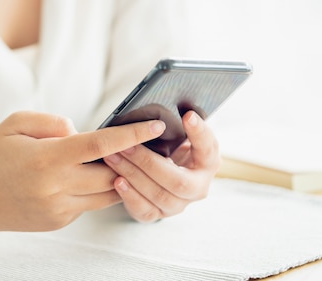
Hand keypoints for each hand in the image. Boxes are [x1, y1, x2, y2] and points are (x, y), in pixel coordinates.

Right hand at [0, 111, 165, 232]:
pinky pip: (89, 204)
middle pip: (112, 174)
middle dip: (128, 159)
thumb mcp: (16, 123)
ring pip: (107, 193)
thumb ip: (53, 122)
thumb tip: (82, 132)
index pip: (100, 145)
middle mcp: (57, 188)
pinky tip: (83, 176)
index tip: (155, 126)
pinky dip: (93, 189)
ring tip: (116, 159)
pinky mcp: (59, 222)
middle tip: (139, 143)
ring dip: (115, 176)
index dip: (132, 135)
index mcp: (47, 159)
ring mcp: (59, 209)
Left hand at [102, 111, 220, 222]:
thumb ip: (176, 127)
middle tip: (127, 145)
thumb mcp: (177, 137)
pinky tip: (117, 181)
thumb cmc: (168, 149)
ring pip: (158, 195)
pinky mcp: (158, 214)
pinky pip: (145, 210)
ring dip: (133, 174)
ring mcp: (178, 204)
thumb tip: (170, 107)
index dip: (199, 133)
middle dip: (148, 161)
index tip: (187, 116)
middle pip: (177, 180)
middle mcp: (197, 187)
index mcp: (207, 163)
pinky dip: (130, 196)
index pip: (208, 149)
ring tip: (113, 157)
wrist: (160, 176)